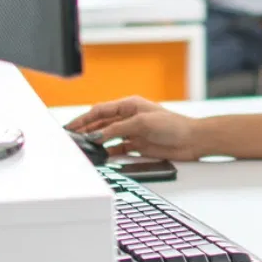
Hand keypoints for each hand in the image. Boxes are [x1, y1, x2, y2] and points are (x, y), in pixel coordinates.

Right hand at [66, 96, 201, 160]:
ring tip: (81, 149)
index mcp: (130, 105)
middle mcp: (129, 117)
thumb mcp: (142, 123)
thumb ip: (117, 129)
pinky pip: (116, 148)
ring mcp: (132, 131)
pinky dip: (107, 152)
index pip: (101, 110)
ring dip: (95, 141)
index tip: (70, 127)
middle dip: (85, 130)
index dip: (84, 118)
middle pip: (101, 123)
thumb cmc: (173, 125)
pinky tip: (99, 156)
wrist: (191, 140)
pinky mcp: (137, 145)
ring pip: (107, 136)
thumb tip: (96, 135)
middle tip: (70, 139)